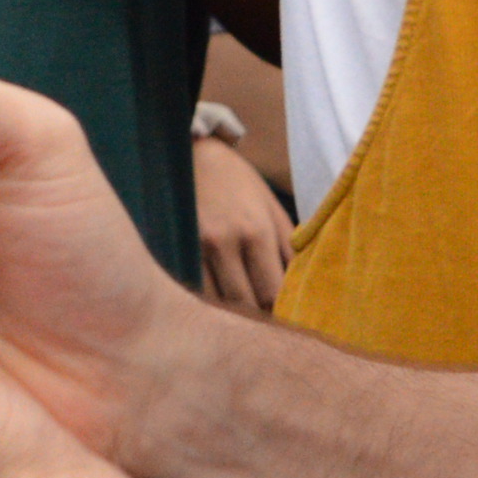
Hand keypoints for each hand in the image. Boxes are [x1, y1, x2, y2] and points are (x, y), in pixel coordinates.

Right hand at [193, 135, 294, 314]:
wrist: (190, 151)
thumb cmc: (237, 181)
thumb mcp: (270, 206)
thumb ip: (288, 246)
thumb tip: (302, 286)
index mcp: (256, 231)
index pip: (273, 292)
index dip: (279, 312)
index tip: (284, 319)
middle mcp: (226, 241)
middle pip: (246, 304)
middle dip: (257, 318)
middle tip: (264, 326)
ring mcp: (196, 246)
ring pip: (218, 302)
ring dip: (231, 315)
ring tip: (239, 321)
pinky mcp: (175, 247)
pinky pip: (194, 289)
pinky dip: (206, 301)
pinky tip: (212, 305)